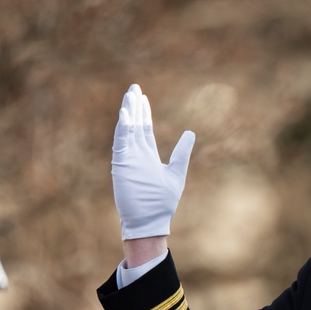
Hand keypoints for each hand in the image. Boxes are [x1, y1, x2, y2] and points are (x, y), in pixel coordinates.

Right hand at [111, 83, 195, 239]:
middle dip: (133, 106)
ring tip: (129, 95)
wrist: (150, 222)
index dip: (143, 112)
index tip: (142, 97)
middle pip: (133, 124)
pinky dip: (122, 128)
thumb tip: (190, 133)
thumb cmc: (162, 203)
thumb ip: (182, 153)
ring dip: (127, 113)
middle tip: (133, 87)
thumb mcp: (176, 173)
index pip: (144, 128)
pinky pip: (120, 143)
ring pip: (126, 130)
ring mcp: (127, 159)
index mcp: (147, 155)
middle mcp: (136, 154)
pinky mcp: (121, 165)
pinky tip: (124, 114)